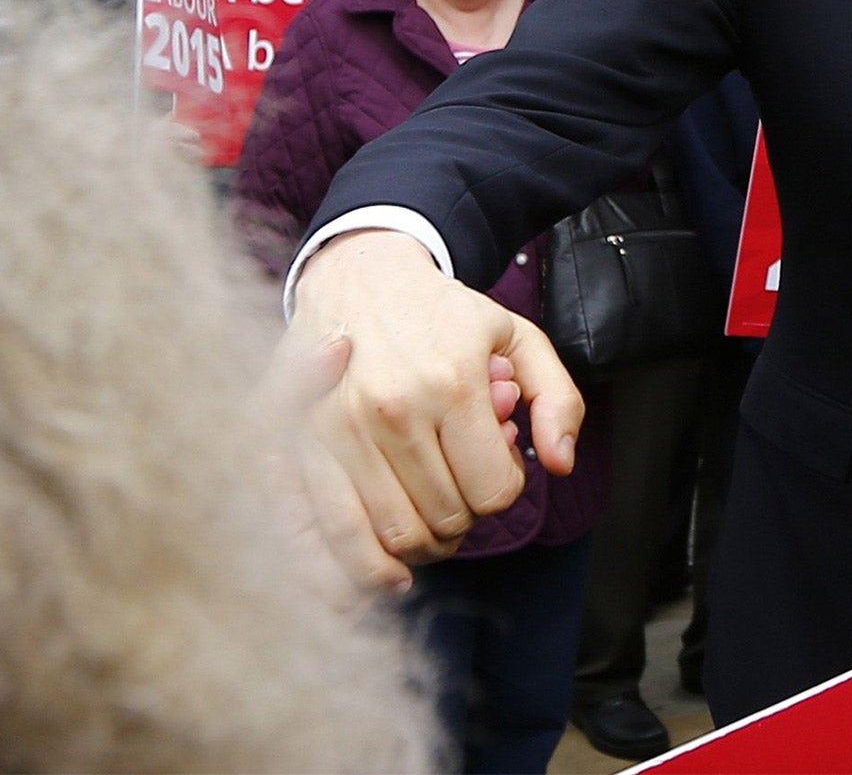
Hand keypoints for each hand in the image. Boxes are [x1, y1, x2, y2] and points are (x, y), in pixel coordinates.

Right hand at [288, 231, 584, 588]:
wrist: (358, 275)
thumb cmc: (444, 315)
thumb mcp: (518, 337)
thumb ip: (558, 399)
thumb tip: (560, 465)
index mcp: (452, 383)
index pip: (493, 492)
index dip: (504, 491)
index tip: (494, 467)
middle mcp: (391, 411)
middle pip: (444, 520)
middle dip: (463, 518)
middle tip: (459, 487)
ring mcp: (336, 431)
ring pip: (389, 537)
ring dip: (418, 547)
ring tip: (428, 523)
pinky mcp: (291, 445)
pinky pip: (322, 532)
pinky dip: (355, 567)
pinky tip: (383, 575)